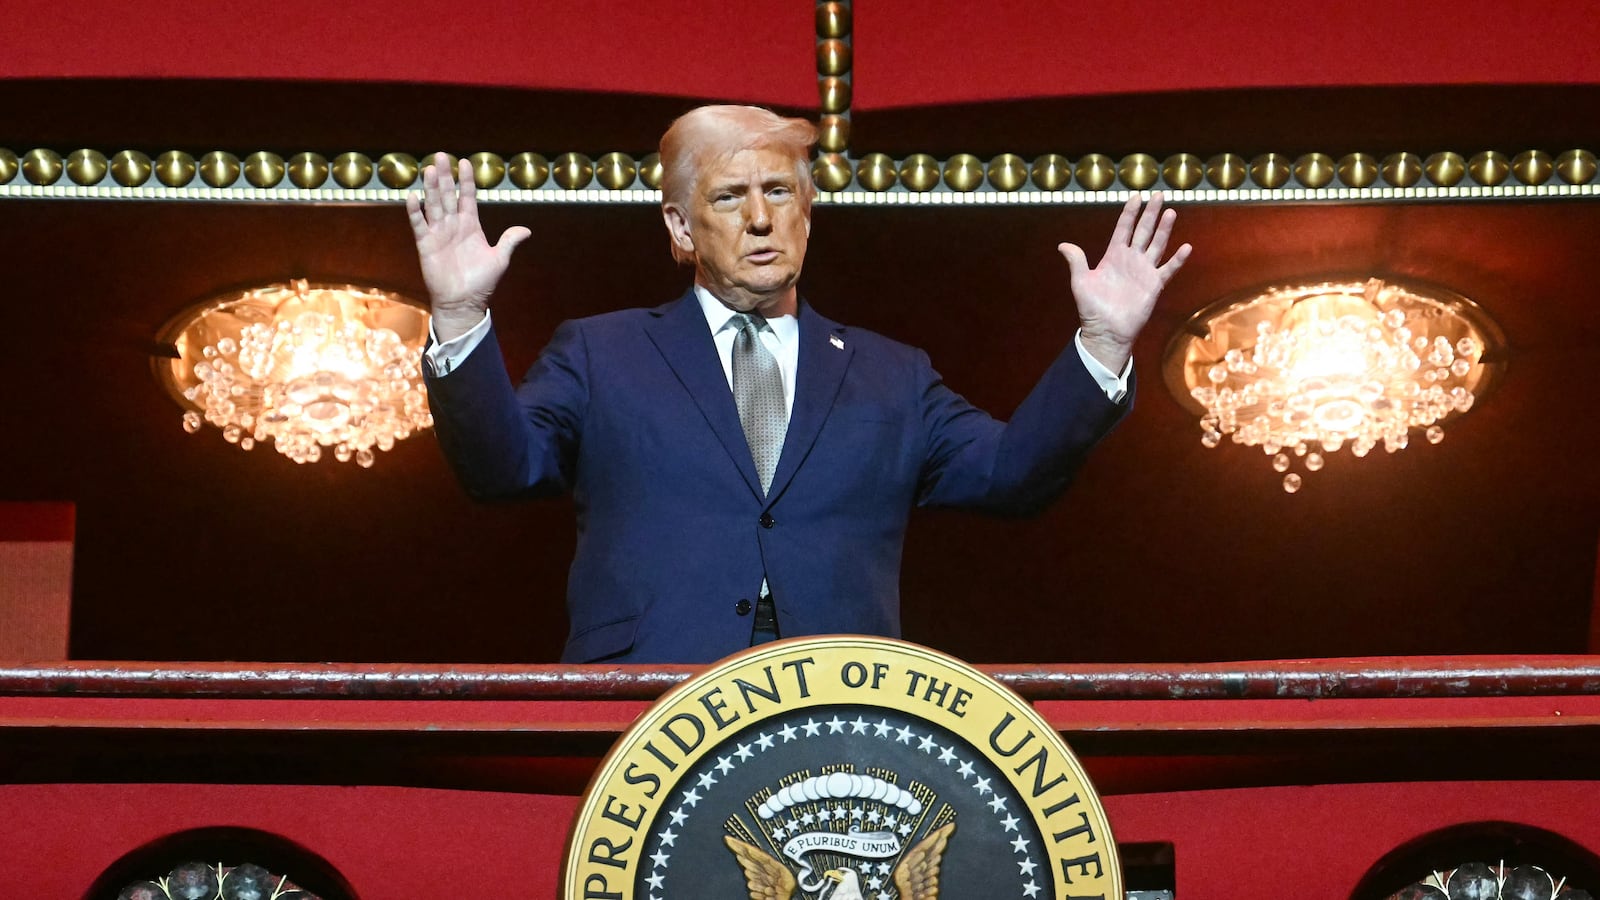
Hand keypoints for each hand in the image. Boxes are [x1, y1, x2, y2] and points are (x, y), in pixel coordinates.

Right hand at [406, 153, 530, 341]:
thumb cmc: (481, 282)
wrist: (463, 302)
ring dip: (432, 188)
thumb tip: (526, 230)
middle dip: (446, 176)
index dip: (467, 180)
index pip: (468, 197)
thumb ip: (509, 241)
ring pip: (434, 205)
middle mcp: (453, 225)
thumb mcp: (499, 259)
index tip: (466, 162)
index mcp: (471, 225)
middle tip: (441, 156)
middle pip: (448, 195)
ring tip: (430, 170)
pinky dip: (416, 211)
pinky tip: (413, 197)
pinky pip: (419, 225)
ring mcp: (439, 233)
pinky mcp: (426, 245)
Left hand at [1058, 193, 1190, 371]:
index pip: (1123, 228)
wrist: (1106, 330)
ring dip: (1164, 229)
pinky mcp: (1154, 285)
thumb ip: (1076, 261)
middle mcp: (1131, 259)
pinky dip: (1177, 259)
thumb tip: (1062, 245)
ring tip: (1170, 212)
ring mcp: (1144, 271)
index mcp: (1113, 256)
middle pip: (1143, 231)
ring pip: (1157, 244)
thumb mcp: (1080, 282)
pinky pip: (1168, 269)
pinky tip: (1185, 247)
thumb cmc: (1092, 308)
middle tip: (1158, 194)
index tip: (1136, 197)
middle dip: (1150, 213)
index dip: (1129, 213)